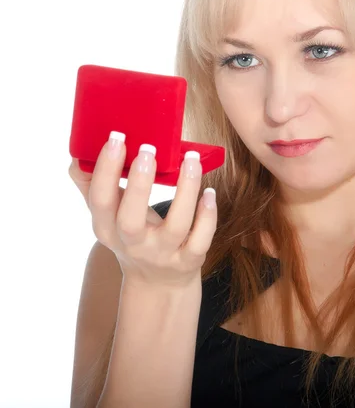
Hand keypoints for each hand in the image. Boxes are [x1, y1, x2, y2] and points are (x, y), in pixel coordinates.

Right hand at [68, 131, 216, 286]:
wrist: (157, 283)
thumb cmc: (132, 236)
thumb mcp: (107, 218)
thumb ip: (93, 187)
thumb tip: (79, 155)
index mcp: (107, 228)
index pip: (100, 201)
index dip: (106, 170)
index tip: (117, 138)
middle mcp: (133, 244)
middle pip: (130, 220)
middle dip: (139, 183)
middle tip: (148, 149)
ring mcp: (163, 254)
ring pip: (176, 225)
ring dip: (185, 189)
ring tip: (191, 159)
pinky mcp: (189, 261)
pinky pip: (200, 239)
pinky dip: (207, 215)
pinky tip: (210, 192)